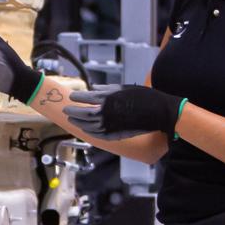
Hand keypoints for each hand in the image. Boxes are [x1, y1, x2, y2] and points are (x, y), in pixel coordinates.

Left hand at [61, 85, 184, 139]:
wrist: (158, 113)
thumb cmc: (143, 97)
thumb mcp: (124, 88)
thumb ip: (106, 89)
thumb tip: (93, 89)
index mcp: (107, 99)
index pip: (85, 99)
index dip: (76, 98)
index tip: (71, 97)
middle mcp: (106, 113)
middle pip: (83, 114)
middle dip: (73, 112)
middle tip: (66, 110)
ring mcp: (110, 126)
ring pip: (88, 126)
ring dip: (79, 123)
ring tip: (73, 120)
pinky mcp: (115, 135)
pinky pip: (97, 135)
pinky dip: (89, 132)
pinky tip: (85, 129)